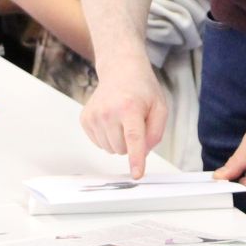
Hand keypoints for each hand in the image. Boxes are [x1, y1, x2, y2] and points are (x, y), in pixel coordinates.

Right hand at [80, 56, 167, 178]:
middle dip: (131, 143)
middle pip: (122, 149)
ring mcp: (94, 116)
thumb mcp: (160, 107)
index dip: (136, 159)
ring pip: (110, 149)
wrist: (120, 71)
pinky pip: (99, 143)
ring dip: (120, 141)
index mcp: (130, 108)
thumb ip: (156, 132)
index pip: (134, 139)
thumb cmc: (142, 90)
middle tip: (134, 122)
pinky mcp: (85, 119)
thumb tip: (143, 153)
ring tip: (123, 119)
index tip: (137, 174)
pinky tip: (112, 120)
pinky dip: (108, 137)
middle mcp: (108, 112)